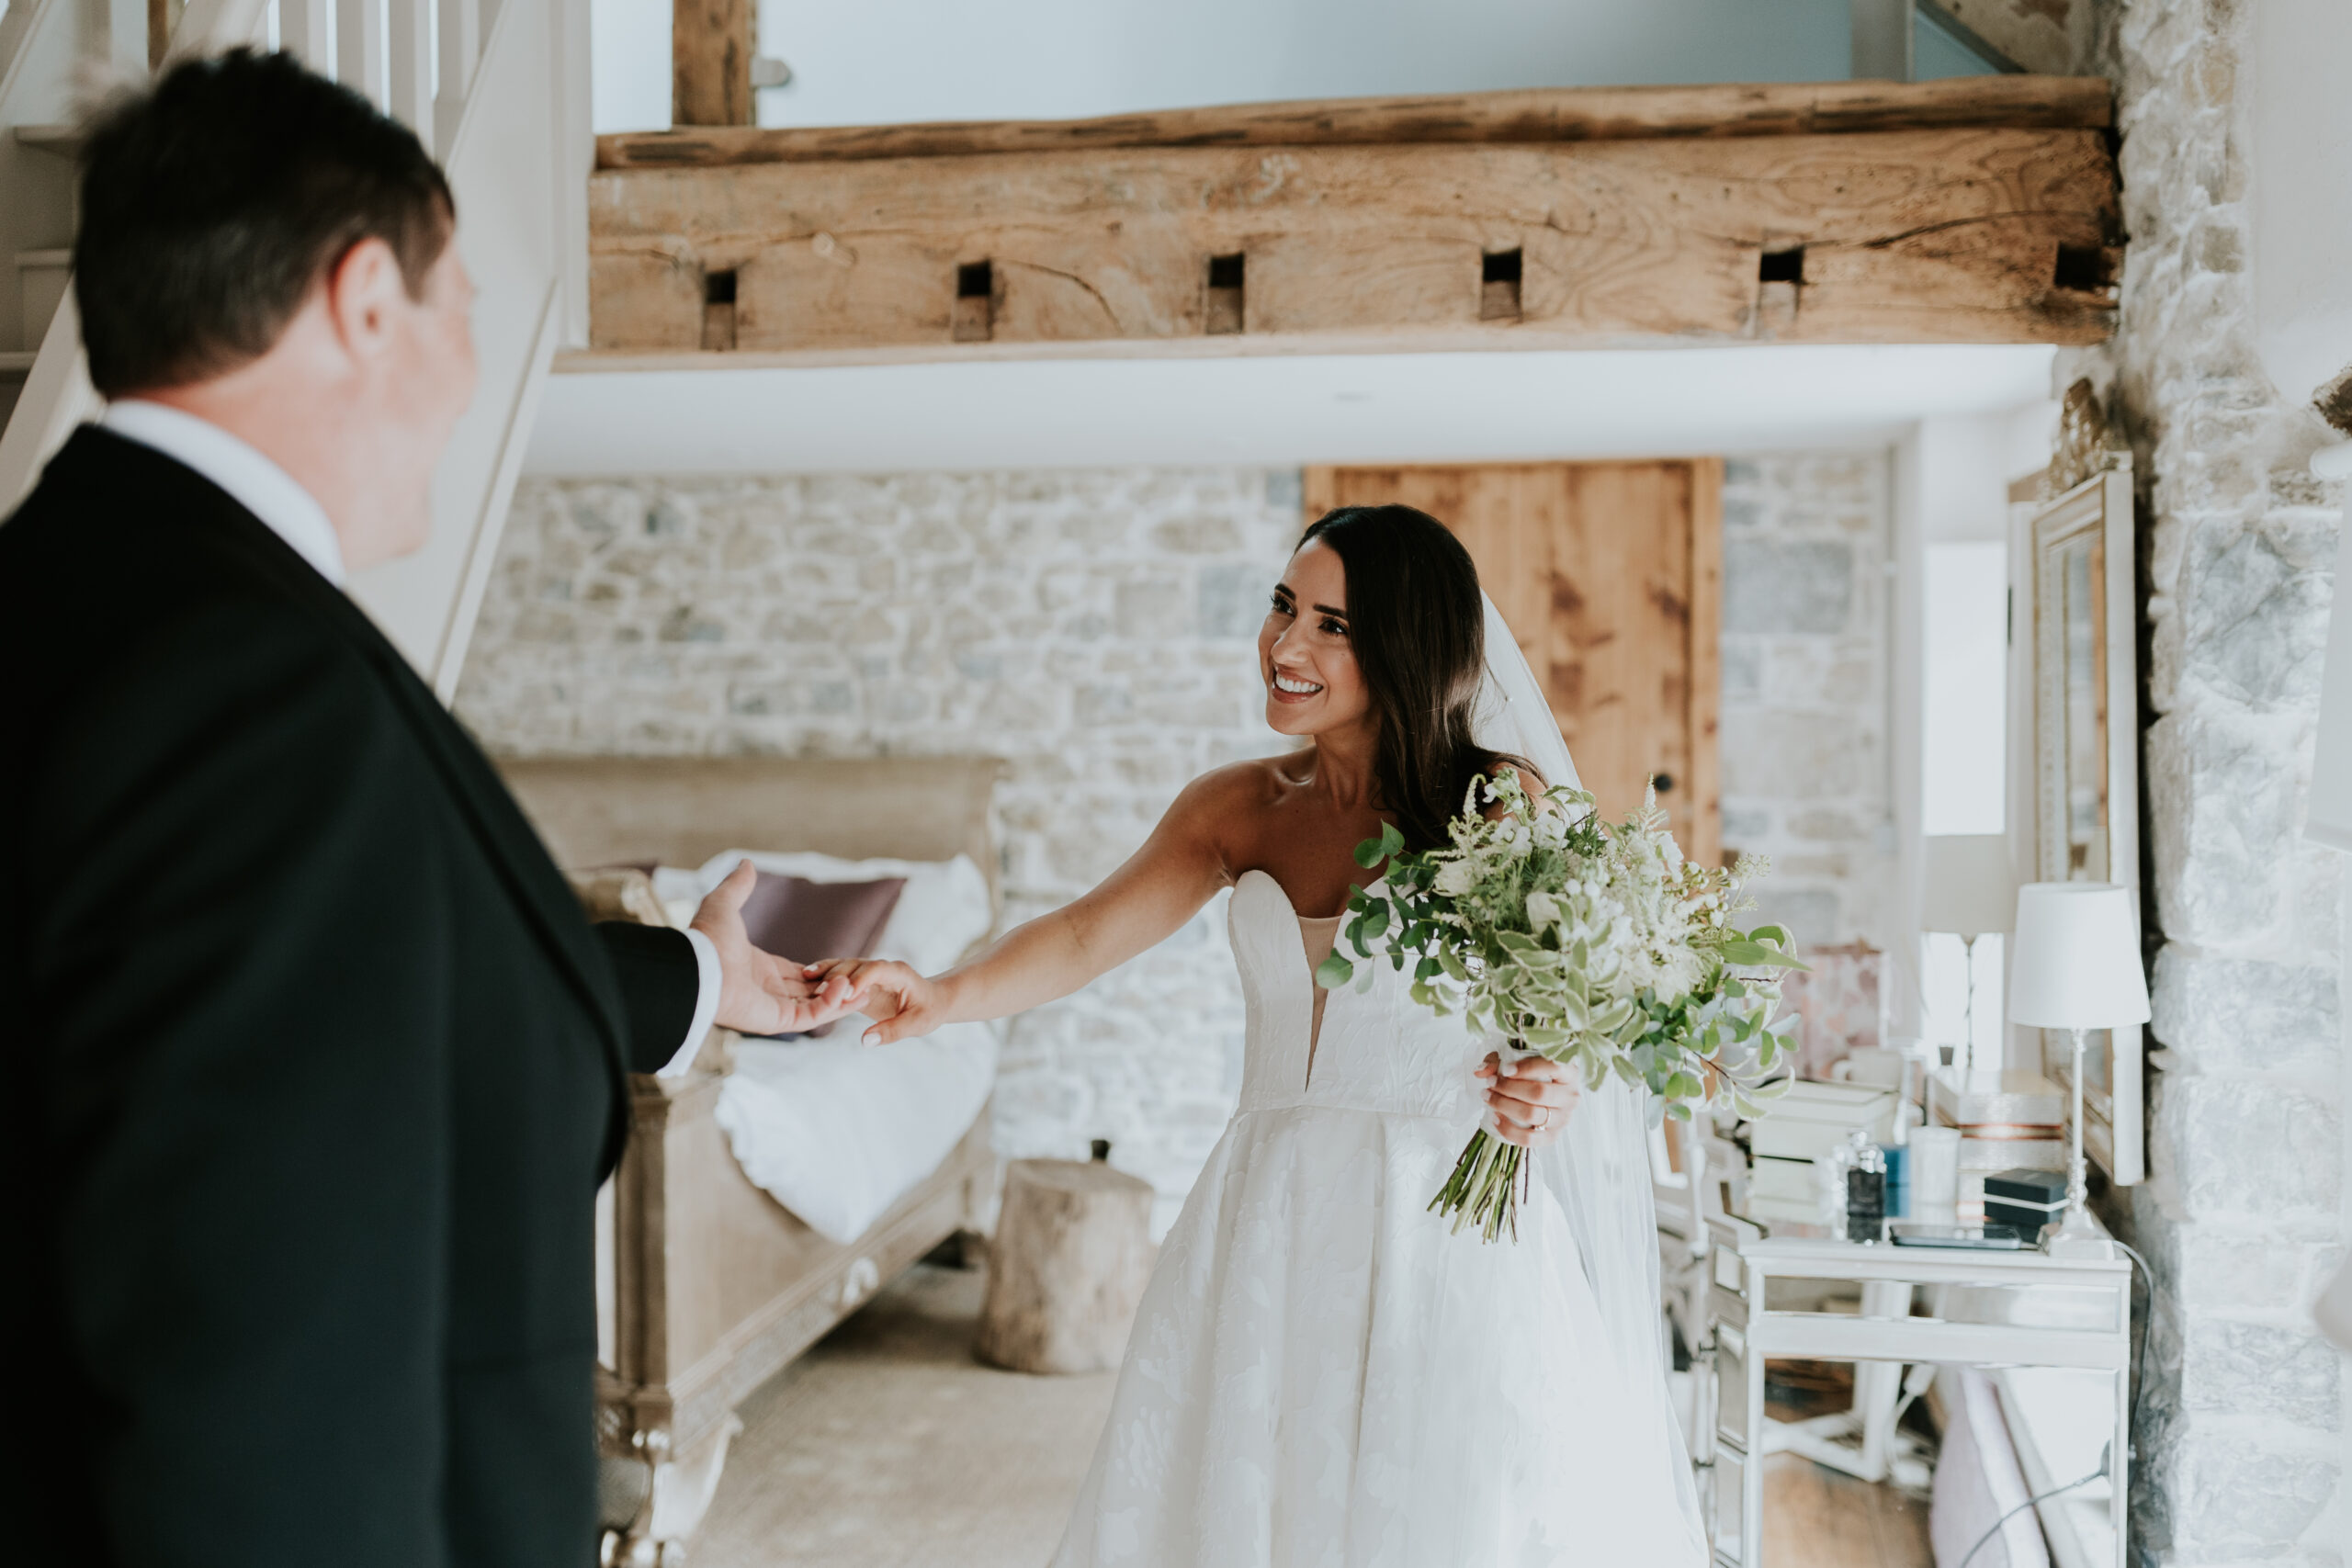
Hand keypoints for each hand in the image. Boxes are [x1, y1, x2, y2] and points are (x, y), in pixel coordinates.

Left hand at [689, 860, 860, 1034]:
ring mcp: (773, 1008)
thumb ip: (739, 885)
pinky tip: (847, 988)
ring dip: (841, 998)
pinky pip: (812, 1016)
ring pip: (817, 1006)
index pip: (798, 973)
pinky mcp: (778, 1021)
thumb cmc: (708, 940)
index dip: (821, 970)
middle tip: (861, 979)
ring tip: (864, 986)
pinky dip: (832, 1005)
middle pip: (811, 992)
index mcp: (759, 969)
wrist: (699, 969)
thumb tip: (745, 862)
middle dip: (837, 987)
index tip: (842, 966)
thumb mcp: (725, 904)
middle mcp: (767, 991)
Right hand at [800, 957, 945, 1044]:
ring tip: (808, 986)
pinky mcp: (860, 980)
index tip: (845, 994)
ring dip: (826, 975)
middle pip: (855, 965)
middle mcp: (882, 967)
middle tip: (819, 994)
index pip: (876, 969)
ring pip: (844, 967)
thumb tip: (865, 1041)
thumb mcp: (917, 1025)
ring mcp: (869, 972)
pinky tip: (807, 981)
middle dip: (837, 977)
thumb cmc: (928, 1011)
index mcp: (899, 973)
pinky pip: (841, 976)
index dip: (860, 979)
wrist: (931, 1001)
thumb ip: (892, 1031)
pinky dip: (825, 978)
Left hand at [1475, 1052, 1580, 1148]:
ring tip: (1488, 1098)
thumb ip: (1498, 1061)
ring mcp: (1564, 1118)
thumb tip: (1481, 1071)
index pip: (1552, 1067)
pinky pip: (1530, 1138)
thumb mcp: (1516, 1060)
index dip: (1526, 1068)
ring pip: (1533, 1114)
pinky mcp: (1553, 1136)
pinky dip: (1508, 1129)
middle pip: (1539, 1093)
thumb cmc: (1531, 1073)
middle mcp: (1571, 1096)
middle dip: (1509, 1088)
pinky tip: (1494, 1117)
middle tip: (1490, 1083)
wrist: (1543, 1095)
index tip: (1504, 1070)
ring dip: (1505, 1106)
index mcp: (1569, 1072)